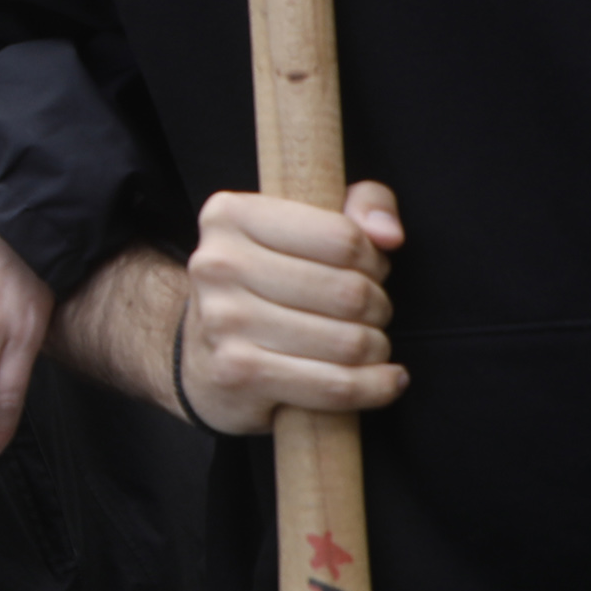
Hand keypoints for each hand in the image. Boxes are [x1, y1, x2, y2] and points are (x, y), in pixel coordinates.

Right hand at [181, 181, 407, 435]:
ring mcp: (223, 321)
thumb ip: (361, 204)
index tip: (369, 273)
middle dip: (379, 308)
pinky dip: (374, 387)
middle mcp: (218, 264)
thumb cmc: (266, 284)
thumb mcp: (307, 224)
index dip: (374, 261)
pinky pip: (334, 385)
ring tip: (369, 345)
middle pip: (349, 292)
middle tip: (371, 314)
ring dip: (376, 348)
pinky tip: (386, 380)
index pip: (343, 237)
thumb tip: (389, 234)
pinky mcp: (236, 373)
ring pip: (348, 342)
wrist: (201, 356)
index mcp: (230, 216)